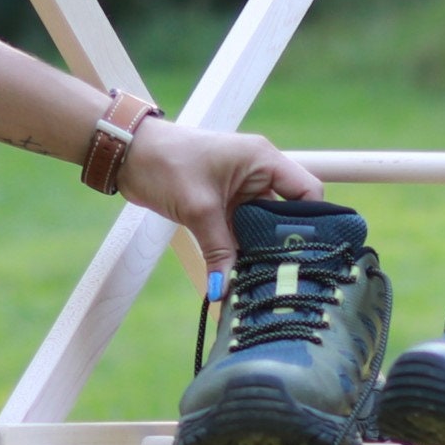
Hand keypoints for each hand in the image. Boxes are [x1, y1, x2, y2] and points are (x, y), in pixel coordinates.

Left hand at [119, 117, 323, 276]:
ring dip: (261, 253)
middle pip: (288, 215)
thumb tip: (224, 290)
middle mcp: (259, 175)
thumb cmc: (166, 163)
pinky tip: (242, 276)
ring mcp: (242, 191)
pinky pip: (243, 233)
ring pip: (264, 228)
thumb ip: (218, 250)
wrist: (129, 154)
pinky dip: (242, 252)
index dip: (314, 223)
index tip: (311, 255)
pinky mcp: (225, 206)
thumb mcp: (198, 208)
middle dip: (286, 246)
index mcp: (264, 161)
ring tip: (265, 283)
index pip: (308, 192)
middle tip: (287, 278)